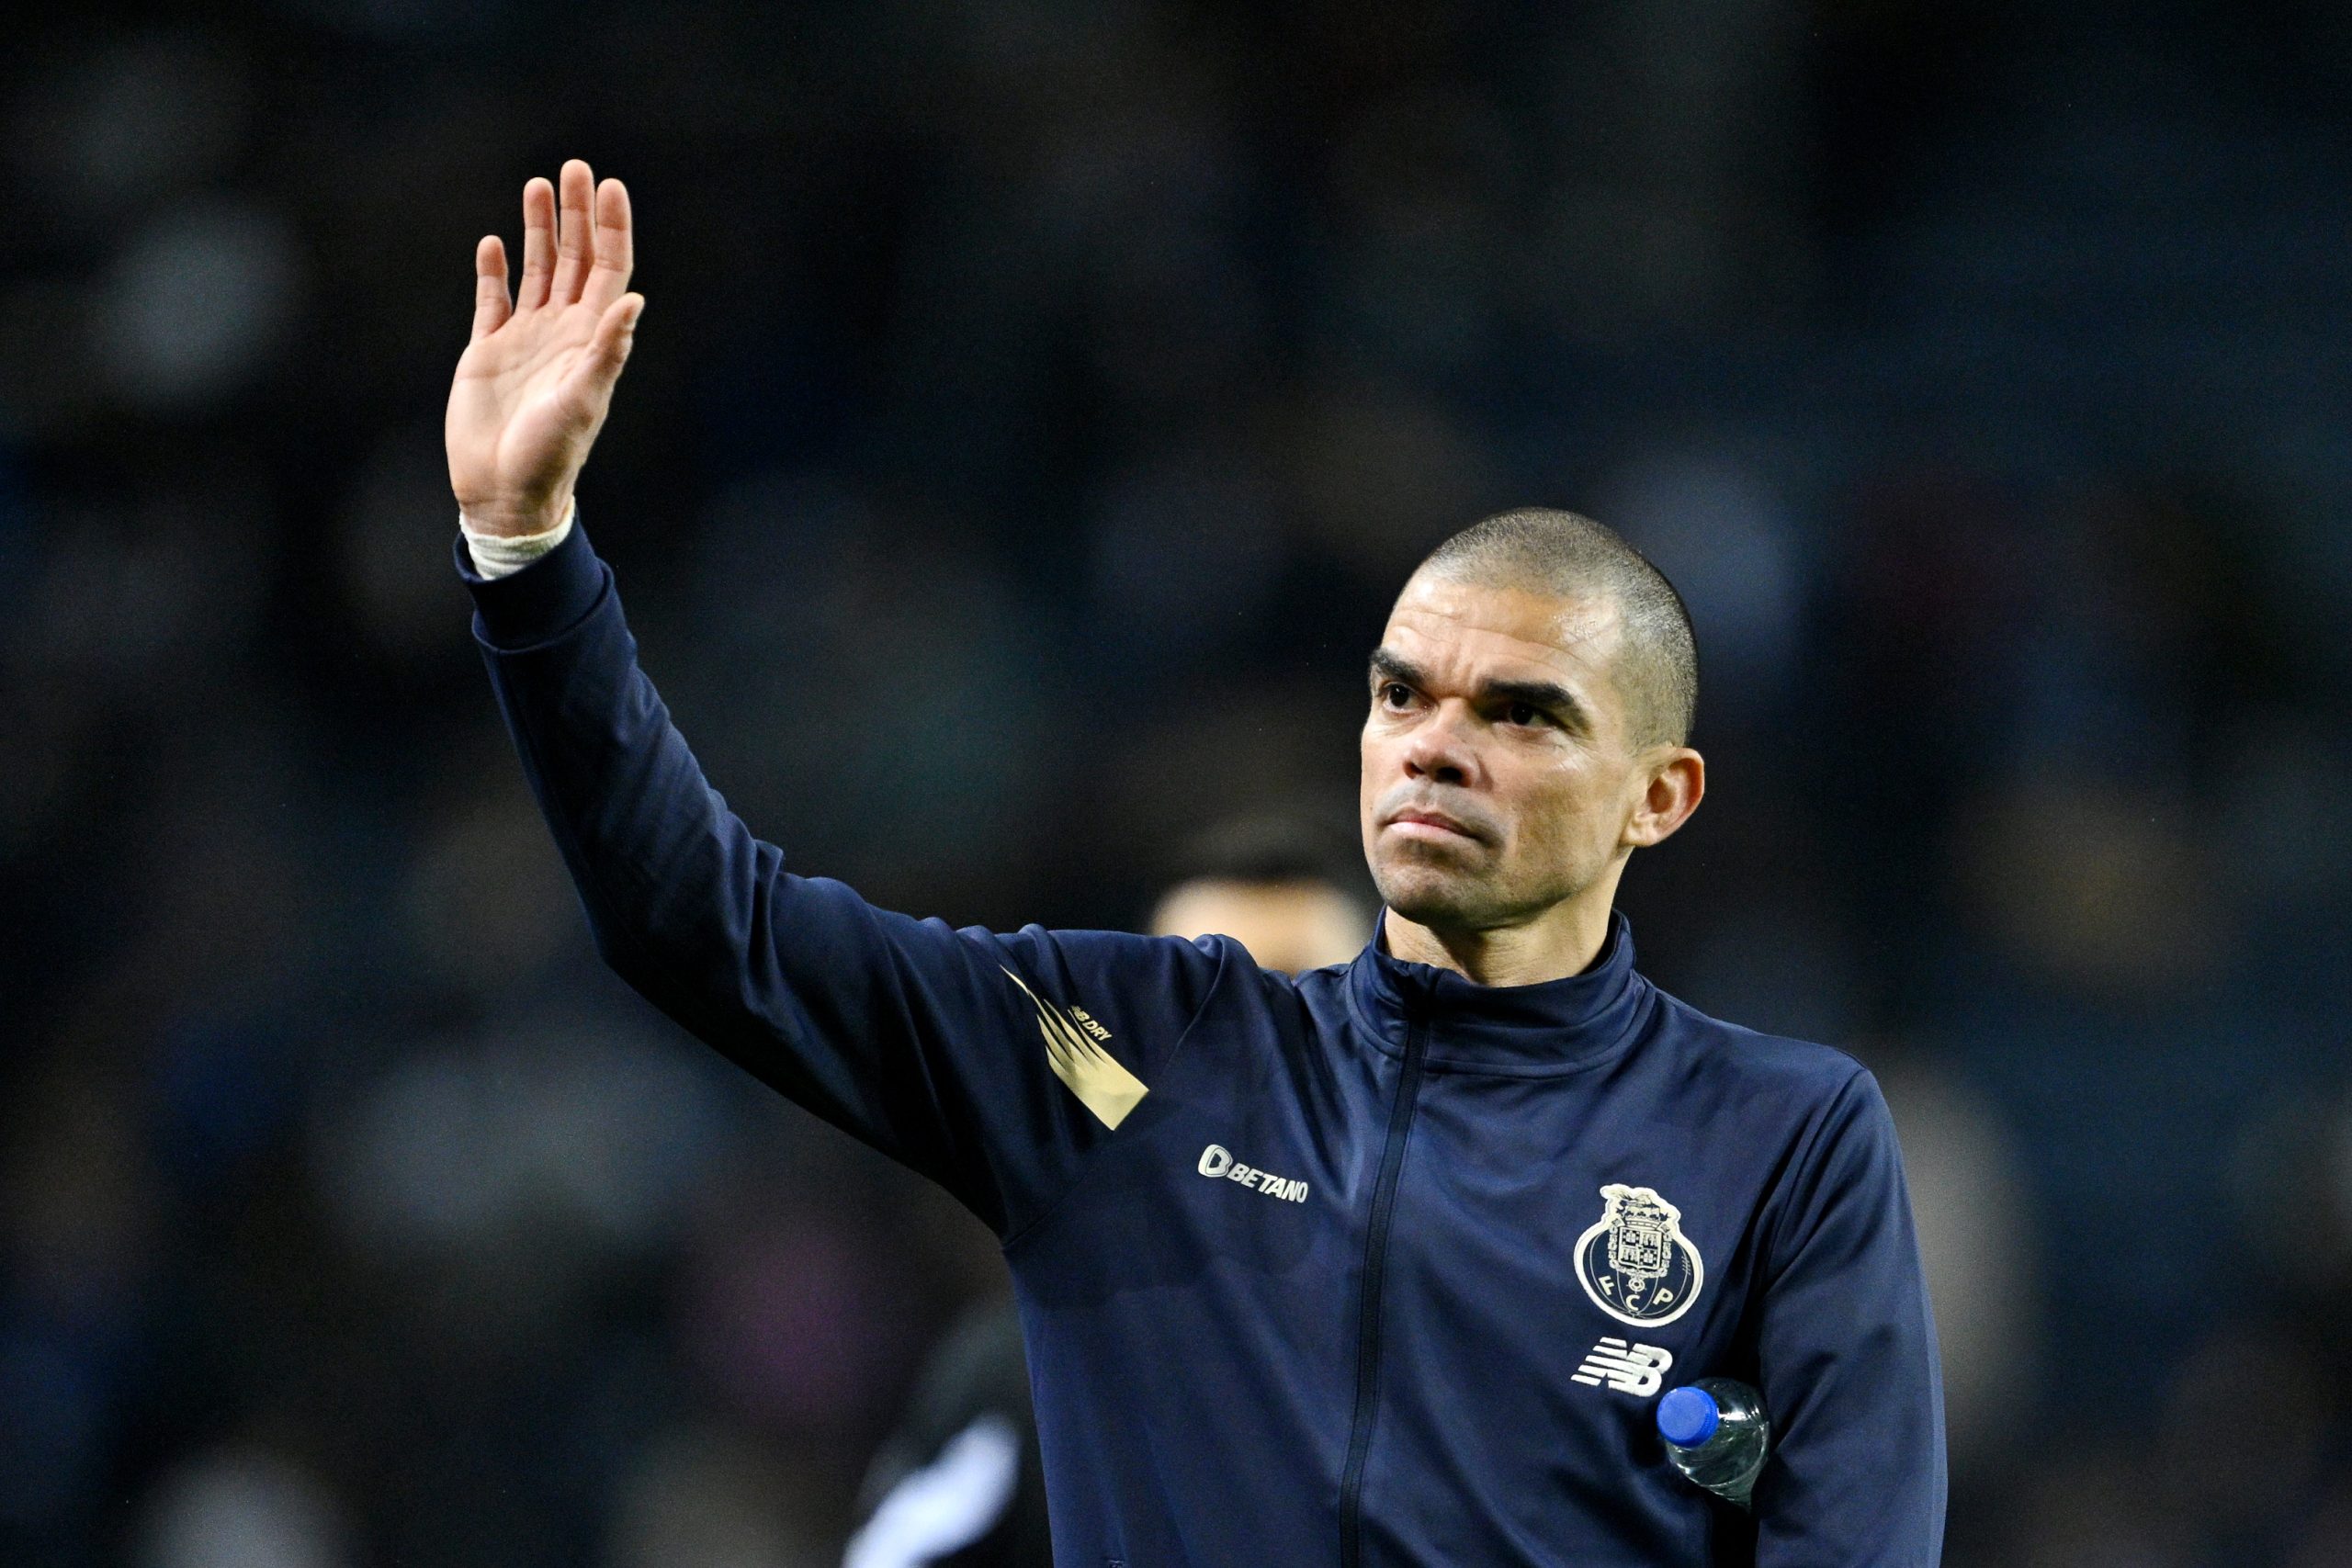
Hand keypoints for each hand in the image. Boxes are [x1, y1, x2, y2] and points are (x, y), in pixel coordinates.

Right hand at [446, 159, 644, 536]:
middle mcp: (562, 331)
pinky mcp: (488, 350)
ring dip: (539, 229)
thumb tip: (634, 301)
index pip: (609, 272)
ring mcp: (526, 338)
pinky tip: (493, 242)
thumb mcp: (585, 400)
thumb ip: (608, 350)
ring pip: (537, 269)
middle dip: (576, 214)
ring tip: (536, 185)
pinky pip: (493, 298)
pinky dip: (494, 270)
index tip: (610, 188)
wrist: (505, 489)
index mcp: (591, 340)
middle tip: (574, 168)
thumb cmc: (552, 453)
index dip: (611, 230)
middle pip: (575, 260)